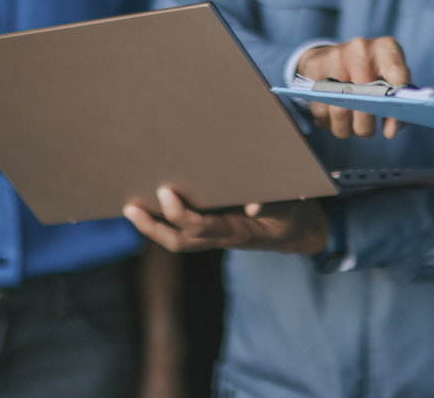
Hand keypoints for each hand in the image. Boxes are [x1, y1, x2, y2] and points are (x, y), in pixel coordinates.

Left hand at [123, 188, 328, 255]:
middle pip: (179, 240)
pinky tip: (152, 206)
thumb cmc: (293, 216)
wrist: (302, 231)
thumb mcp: (289, 208)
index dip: (179, 214)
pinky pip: (185, 230)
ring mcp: (217, 235)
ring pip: (178, 239)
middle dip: (152, 227)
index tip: (165, 193)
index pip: (200, 228)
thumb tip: (253, 204)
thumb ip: (273, 204)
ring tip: (132, 208)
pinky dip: (165, 222)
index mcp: (236, 232)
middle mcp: (221, 237)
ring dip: (153, 227)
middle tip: (131, 207)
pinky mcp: (216, 228)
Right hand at [298, 36, 409, 138]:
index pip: (398, 73)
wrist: (332, 54)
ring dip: (346, 129)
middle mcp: (361, 49)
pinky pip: (320, 110)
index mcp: (385, 49)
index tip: (394, 126)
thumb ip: (397, 103)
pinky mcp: (314, 67)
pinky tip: (332, 117)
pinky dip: (328, 122)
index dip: (398, 100)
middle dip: (366, 128)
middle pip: (365, 101)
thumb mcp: (388, 79)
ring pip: (340, 111)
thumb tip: (391, 131)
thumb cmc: (367, 72)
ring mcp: (335, 57)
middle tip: (366, 131)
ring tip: (350, 127)